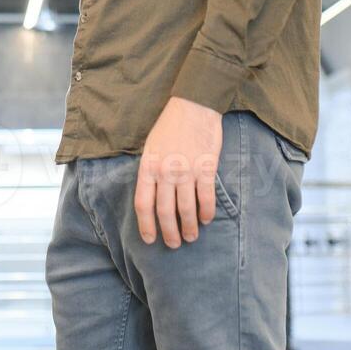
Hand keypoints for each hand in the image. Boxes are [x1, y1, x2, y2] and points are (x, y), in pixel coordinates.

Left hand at [134, 97, 222, 247]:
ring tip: (192, 236)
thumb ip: (151, 172)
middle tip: (174, 244)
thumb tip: (153, 197)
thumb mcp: (151, 147)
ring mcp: (186, 170)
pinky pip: (206, 197)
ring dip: (190, 227)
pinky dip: (207, 211)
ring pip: (186, 209)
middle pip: (165, 212)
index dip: (146, 225)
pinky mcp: (206, 167)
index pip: (143, 204)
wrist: (194, 105)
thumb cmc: (170, 126)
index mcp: (148, 167)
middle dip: (169, 232)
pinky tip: (207, 219)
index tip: (150, 240)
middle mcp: (165, 172)